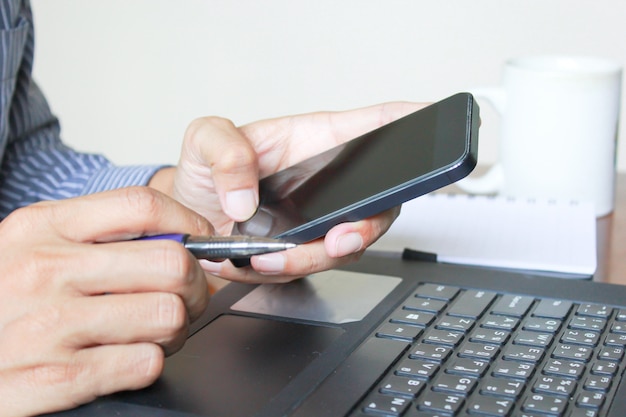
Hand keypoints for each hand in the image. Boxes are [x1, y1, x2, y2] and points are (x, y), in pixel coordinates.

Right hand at [0, 187, 213, 415]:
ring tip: (151, 332)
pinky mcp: (54, 377)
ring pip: (168, 315)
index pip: (143, 205)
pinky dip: (148, 363)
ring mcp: (47, 325)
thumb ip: (100, 235)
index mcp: (43, 227)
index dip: (190, 223)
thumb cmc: (7, 300)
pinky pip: (145, 363)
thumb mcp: (36, 247)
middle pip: (171, 262)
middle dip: (193, 285)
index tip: (201, 241)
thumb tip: (181, 237)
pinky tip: (124, 359)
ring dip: (174, 329)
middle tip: (183, 297)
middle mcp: (43, 270)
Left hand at [153, 102, 427, 282]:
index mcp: (316, 141)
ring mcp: (317, 221)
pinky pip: (309, 268)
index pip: (374, 125)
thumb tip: (245, 199)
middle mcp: (327, 183)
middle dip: (368, 224)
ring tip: (273, 257)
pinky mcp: (300, 252)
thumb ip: (225, 154)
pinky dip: (285, 272)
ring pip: (345, 244)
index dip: (410, 120)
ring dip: (316, 257)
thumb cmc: (205, 171)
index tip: (433, 117)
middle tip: (343, 237)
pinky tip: (257, 263)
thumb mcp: (205, 140)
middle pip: (377, 200)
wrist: (188, 219)